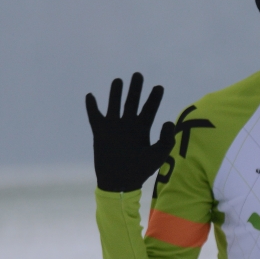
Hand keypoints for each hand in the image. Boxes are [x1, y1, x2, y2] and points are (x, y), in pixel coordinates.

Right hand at [85, 73, 176, 192]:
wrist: (120, 183)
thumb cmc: (140, 171)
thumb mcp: (158, 156)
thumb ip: (166, 140)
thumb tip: (169, 121)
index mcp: (142, 129)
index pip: (149, 109)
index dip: (154, 98)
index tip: (159, 87)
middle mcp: (128, 125)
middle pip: (132, 102)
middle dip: (135, 89)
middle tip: (138, 75)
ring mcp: (114, 127)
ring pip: (114, 105)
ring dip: (116, 93)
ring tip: (118, 80)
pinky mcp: (100, 132)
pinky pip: (95, 116)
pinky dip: (92, 106)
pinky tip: (90, 96)